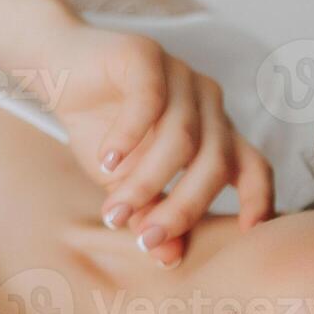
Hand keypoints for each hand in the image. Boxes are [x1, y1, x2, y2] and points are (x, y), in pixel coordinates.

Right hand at [39, 25, 274, 267]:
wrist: (55, 70)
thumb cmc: (100, 129)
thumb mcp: (126, 183)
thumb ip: (151, 215)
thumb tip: (168, 259)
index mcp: (216, 133)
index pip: (255, 167)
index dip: (259, 198)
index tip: (249, 231)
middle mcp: (208, 104)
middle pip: (215, 162)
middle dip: (183, 208)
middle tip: (147, 241)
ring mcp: (182, 76)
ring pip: (182, 137)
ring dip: (147, 181)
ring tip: (114, 210)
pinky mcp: (148, 55)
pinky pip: (150, 100)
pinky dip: (129, 136)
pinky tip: (106, 162)